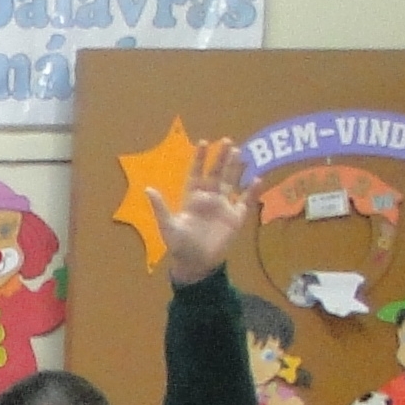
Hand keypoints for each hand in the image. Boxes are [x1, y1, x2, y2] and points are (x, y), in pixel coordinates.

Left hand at [152, 136, 256, 282]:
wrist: (196, 263)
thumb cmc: (179, 245)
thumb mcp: (168, 226)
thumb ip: (160, 208)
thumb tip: (147, 189)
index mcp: (192, 198)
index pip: (197, 173)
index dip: (200, 159)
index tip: (204, 142)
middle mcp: (209, 198)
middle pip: (217, 174)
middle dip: (221, 159)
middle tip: (228, 141)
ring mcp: (224, 206)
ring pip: (232, 182)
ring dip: (237, 169)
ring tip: (242, 153)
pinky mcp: (236, 217)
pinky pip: (246, 201)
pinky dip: (252, 191)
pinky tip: (258, 179)